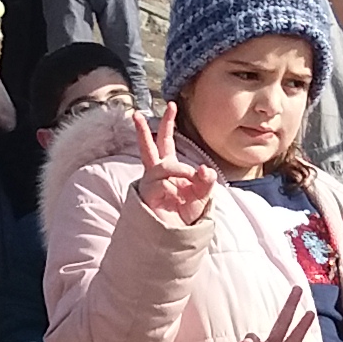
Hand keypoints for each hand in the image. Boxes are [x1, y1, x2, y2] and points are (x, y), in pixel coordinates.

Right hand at [128, 104, 215, 229]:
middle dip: (143, 130)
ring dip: (178, 169)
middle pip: (148, 148)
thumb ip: (206, 181)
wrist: (179, 235)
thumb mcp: (203, 194)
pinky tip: (181, 189)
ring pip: (158, 166)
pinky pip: (158, 182)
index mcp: (171, 168)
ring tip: (191, 178)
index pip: (166, 141)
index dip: (168, 123)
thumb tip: (203, 169)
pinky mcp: (148, 197)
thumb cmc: (188, 214)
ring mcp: (151, 185)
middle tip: (136, 113)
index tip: (172, 106)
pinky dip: (173, 182)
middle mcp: (157, 174)